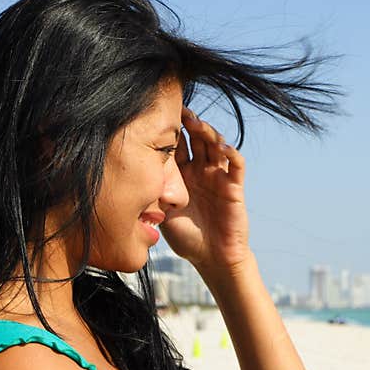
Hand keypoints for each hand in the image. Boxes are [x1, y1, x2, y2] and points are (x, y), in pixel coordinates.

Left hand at [159, 106, 251, 274]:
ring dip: (208, 132)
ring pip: (216, 145)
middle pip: (197, 138)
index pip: (177, 145)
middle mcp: (201, 170)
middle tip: (180, 110)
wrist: (212, 259)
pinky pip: (236, 165)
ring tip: (197, 124)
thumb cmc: (186, 237)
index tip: (159, 115)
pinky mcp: (234, 187)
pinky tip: (222, 147)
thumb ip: (154, 195)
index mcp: (182, 174)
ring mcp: (218, 176)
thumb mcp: (163, 213)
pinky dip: (231, 153)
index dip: (171, 130)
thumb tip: (134, 178)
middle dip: (190, 123)